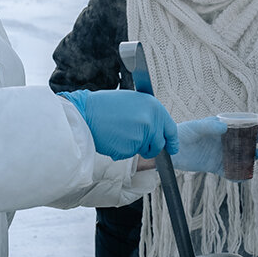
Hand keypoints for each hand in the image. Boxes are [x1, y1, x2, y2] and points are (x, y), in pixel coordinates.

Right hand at [58, 89, 178, 159]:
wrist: (86, 113)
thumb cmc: (105, 106)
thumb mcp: (133, 102)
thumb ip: (148, 115)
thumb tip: (158, 128)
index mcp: (154, 107)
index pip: (171, 129)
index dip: (171, 141)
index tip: (172, 148)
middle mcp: (151, 121)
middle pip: (158, 144)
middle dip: (149, 146)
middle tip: (134, 138)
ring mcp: (142, 136)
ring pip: (144, 150)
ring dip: (135, 147)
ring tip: (120, 132)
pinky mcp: (131, 148)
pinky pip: (130, 154)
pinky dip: (123, 150)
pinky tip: (113, 137)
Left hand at [168, 116, 257, 175]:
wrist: (169, 151)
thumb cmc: (182, 134)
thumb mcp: (195, 127)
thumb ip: (209, 126)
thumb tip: (224, 127)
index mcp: (220, 127)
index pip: (240, 125)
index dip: (252, 124)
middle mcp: (222, 140)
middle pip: (243, 140)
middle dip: (255, 139)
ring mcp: (220, 154)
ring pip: (240, 156)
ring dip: (250, 156)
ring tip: (257, 155)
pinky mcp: (215, 166)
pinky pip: (229, 171)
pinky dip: (238, 174)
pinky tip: (245, 175)